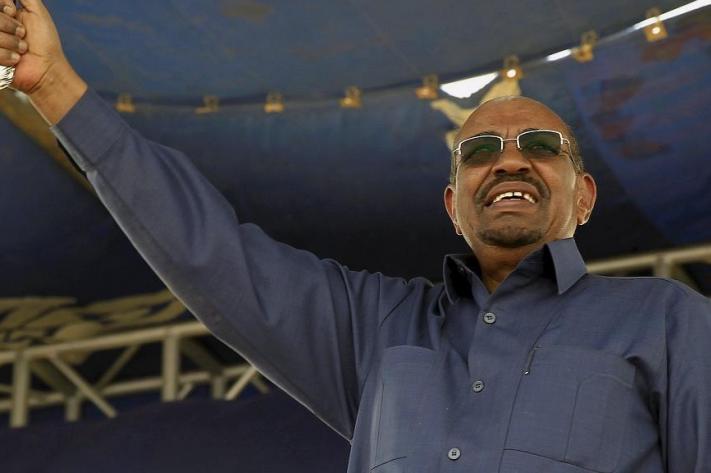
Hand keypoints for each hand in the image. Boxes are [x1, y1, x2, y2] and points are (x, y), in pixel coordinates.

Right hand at [0, 0, 85, 122]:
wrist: (48, 70)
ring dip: (11, 42)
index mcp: (3, 14)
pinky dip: (8, 56)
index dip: (3, 7)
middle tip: (23, 35)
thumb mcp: (37, 13)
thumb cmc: (46, 43)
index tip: (13, 12)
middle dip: (10, 26)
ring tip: (22, 50)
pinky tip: (16, 60)